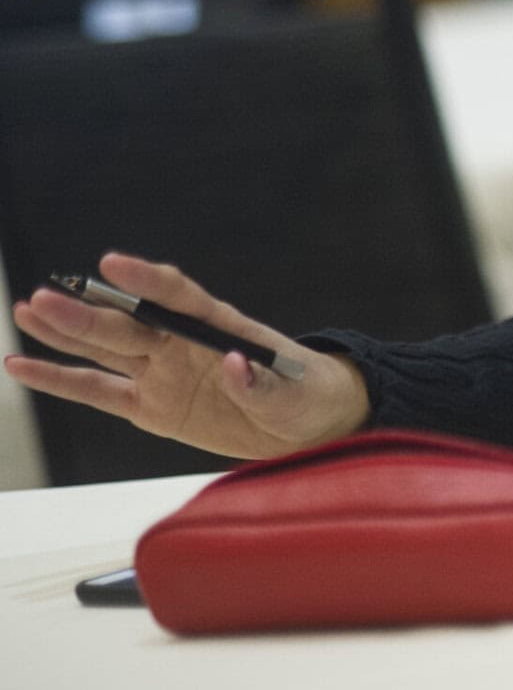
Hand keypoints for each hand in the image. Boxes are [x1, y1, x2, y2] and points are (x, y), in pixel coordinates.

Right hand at [4, 251, 369, 460]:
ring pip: (105, 348)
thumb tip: (236, 364)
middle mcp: (182, 344)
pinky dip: (61, 379)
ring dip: (66, 331)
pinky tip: (22, 363)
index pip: (179, 296)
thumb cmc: (306, 396)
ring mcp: (162, 372)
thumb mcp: (294, 394)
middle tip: (47, 298)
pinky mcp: (150, 406)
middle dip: (90, 312)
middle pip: (130, 323)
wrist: (305, 424)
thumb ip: (262, 383)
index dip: (148, 280)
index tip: (113, 265)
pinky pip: (98, 391)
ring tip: (28, 310)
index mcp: (220, 328)